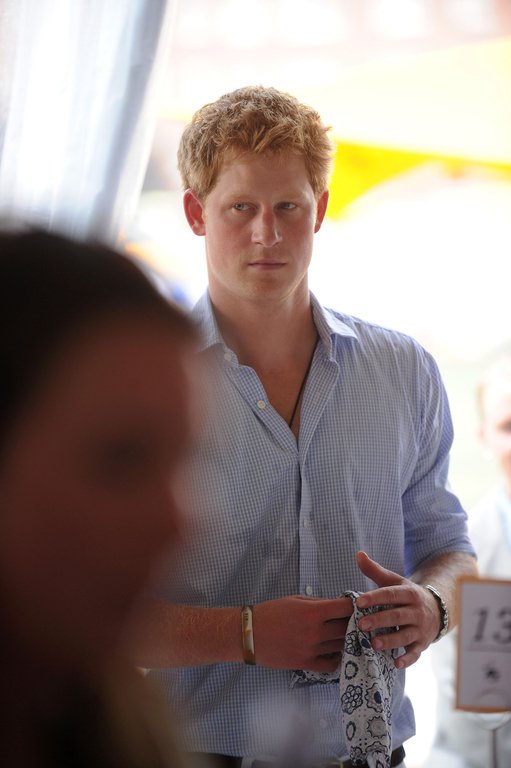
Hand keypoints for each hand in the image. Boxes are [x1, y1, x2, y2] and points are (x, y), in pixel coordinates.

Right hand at [253, 595, 352, 671]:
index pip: (345, 608)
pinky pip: (331, 664)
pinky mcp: (306, 663)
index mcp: (313, 611)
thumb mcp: (296, 600)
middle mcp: (315, 631)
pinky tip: (333, 651)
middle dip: (352, 623)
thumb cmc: (272, 612)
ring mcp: (312, 649)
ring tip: (343, 635)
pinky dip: (336, 658)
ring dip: (345, 640)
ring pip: (341, 646)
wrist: (250, 634)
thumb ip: (318, 603)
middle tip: (352, 620)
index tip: (354, 606)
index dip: (353, 606)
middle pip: (347, 627)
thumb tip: (338, 606)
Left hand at [355, 550, 439, 668]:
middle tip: (360, 624)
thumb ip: (375, 570)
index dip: (375, 597)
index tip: (358, 601)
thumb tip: (358, 554)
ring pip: (405, 635)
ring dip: (390, 640)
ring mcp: (420, 629)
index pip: (390, 594)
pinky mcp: (422, 644)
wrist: (437, 609)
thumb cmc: (406, 595)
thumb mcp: (394, 581)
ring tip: (373, 644)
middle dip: (379, 620)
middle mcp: (416, 611)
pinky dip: (407, 659)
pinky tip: (395, 663)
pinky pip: (416, 653)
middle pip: (397, 616)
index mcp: (408, 593)